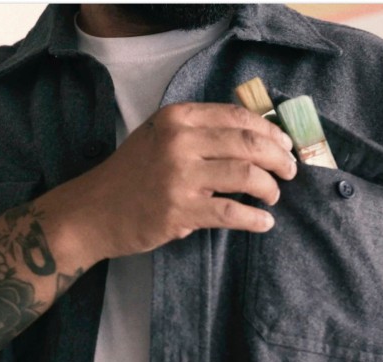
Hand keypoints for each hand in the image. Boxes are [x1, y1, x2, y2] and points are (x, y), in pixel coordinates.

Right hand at [38, 102, 296, 265]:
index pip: (238, 117)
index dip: (270, 131)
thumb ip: (201, 131)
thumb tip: (258, 136)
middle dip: (279, 158)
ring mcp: (179, 176)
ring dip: (270, 188)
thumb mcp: (162, 137)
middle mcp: (179, 141)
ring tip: (273, 196)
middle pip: (249, 144)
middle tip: (289, 171)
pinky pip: (232, 213)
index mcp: (178, 118)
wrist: (93, 211)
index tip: (284, 145)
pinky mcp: (180, 210)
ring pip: (247, 176)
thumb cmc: (133, 173)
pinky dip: (255, 220)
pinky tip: (264, 223)